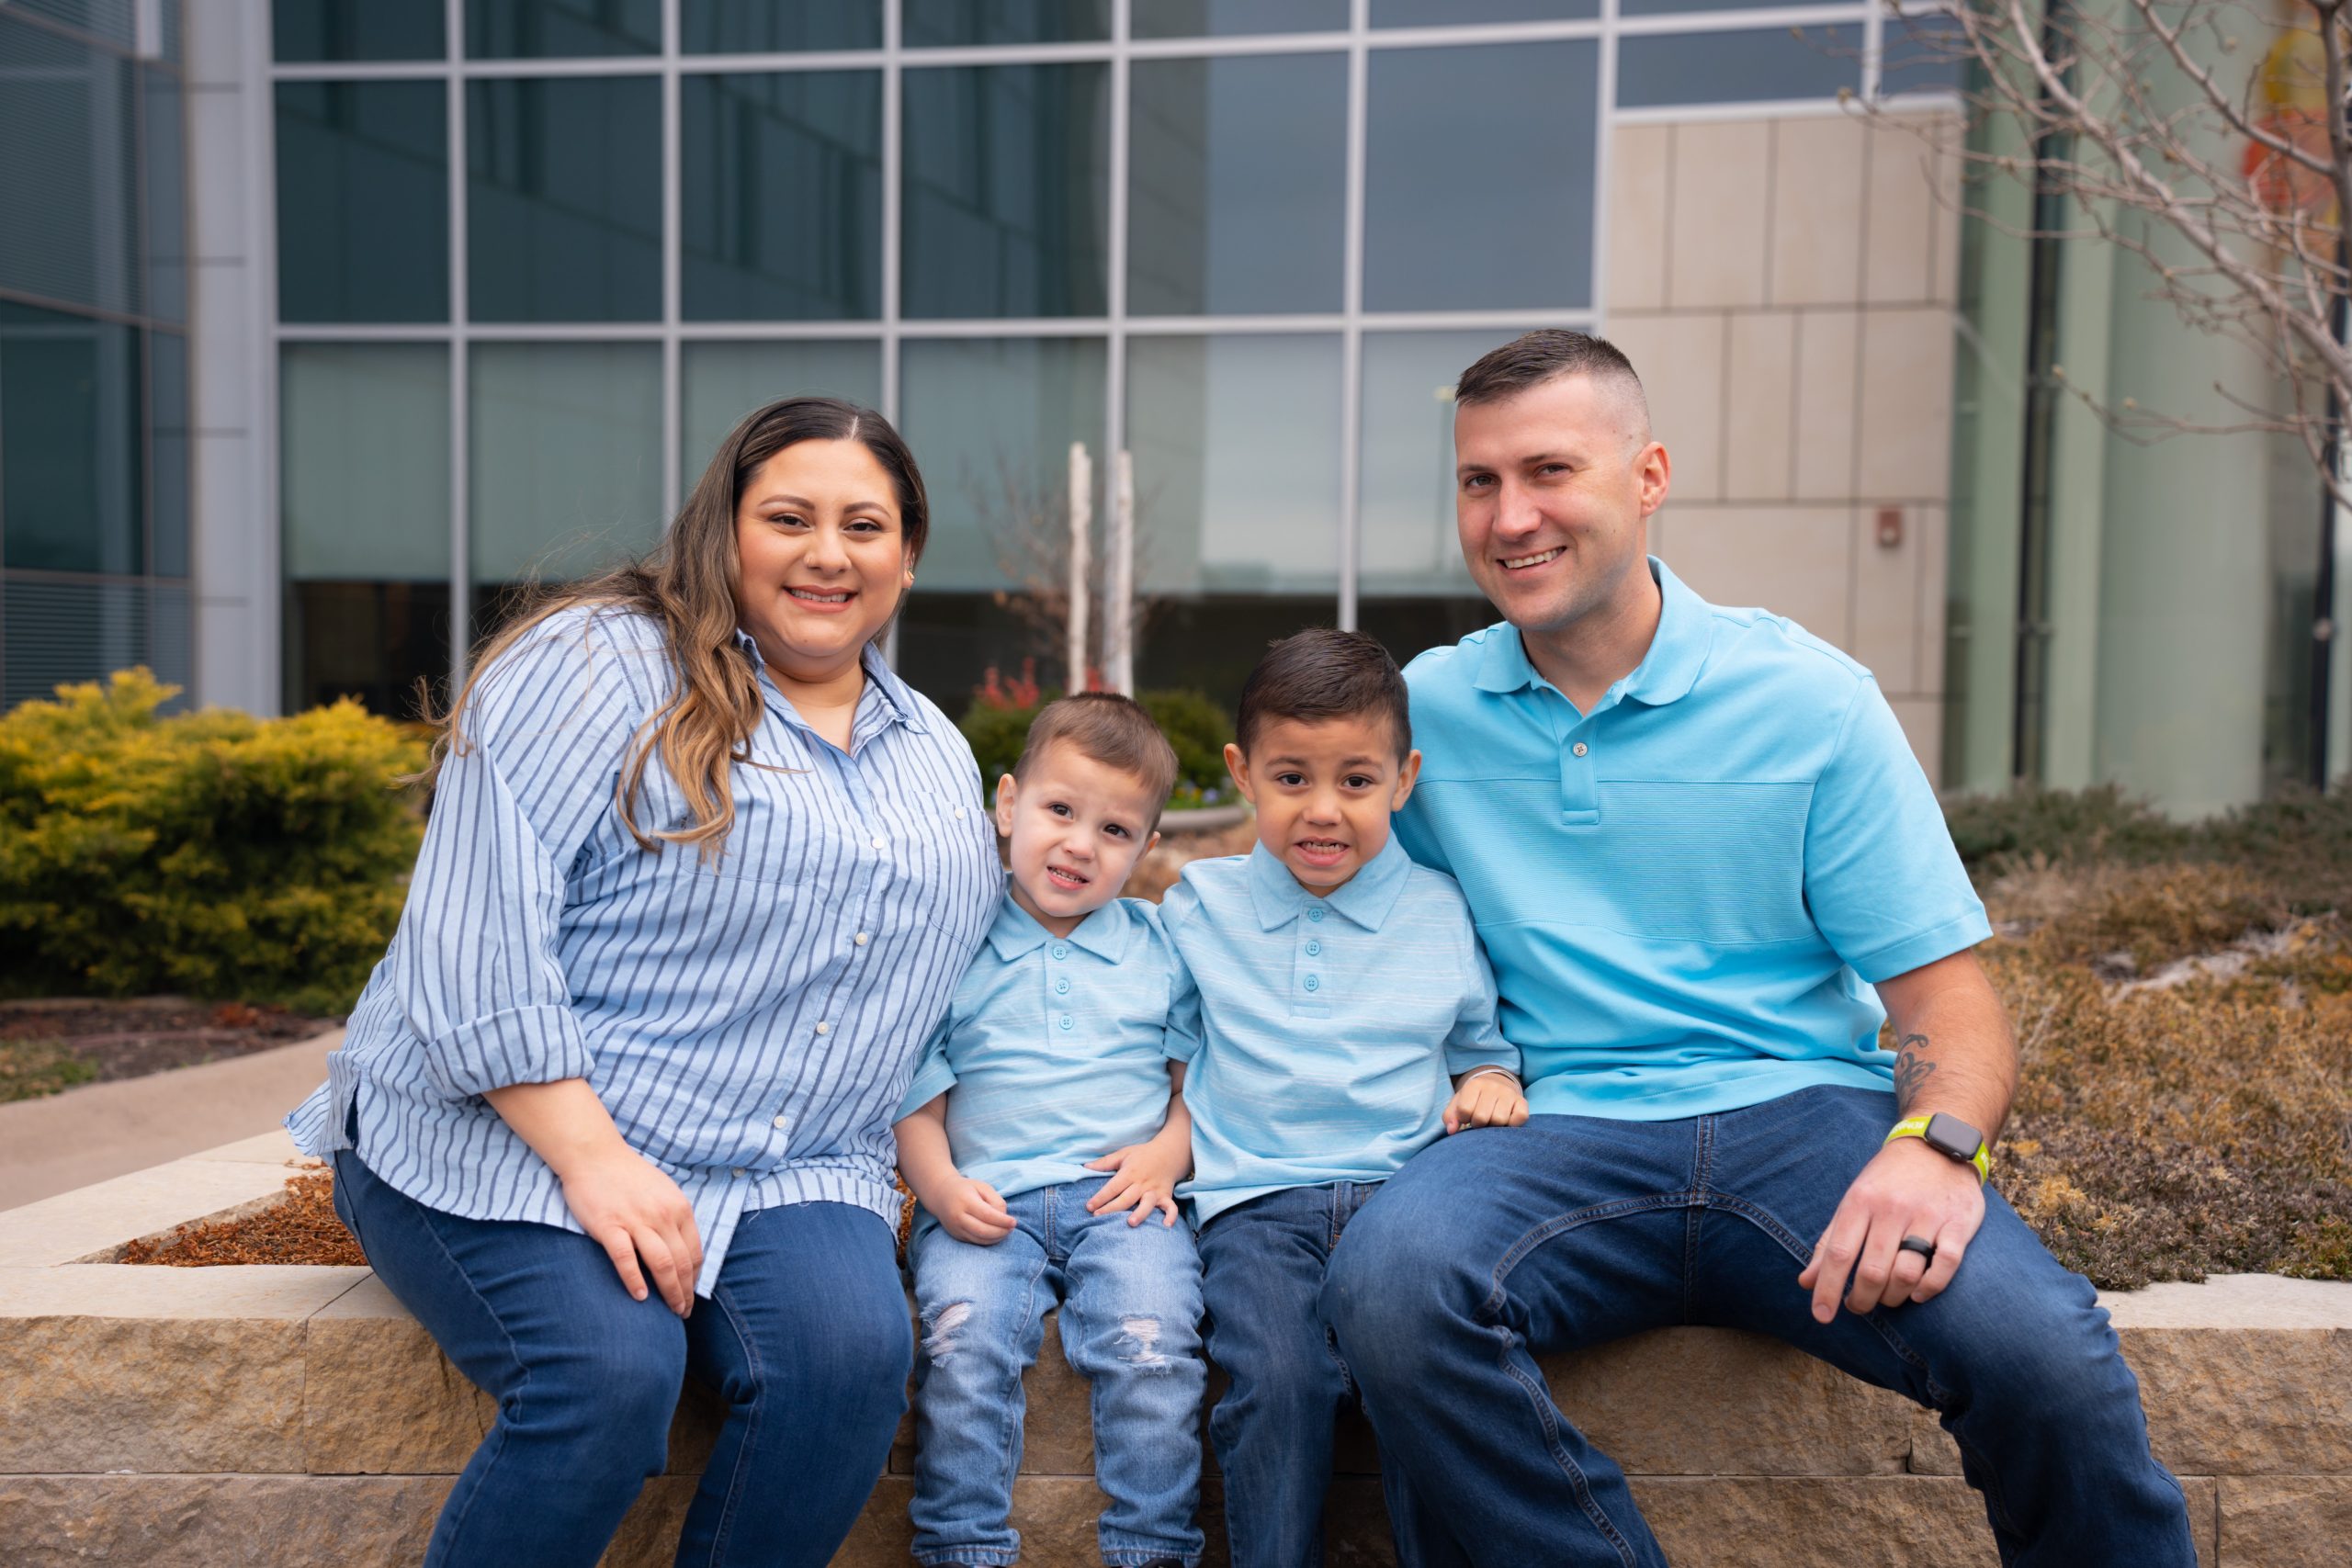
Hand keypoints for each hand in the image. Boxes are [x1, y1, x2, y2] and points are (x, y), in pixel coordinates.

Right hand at [552, 1144, 703, 1316]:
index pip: (694, 1252)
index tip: (691, 1295)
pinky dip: (634, 1279)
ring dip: (669, 1292)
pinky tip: (639, 1297)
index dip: (695, 1279)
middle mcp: (663, 1215)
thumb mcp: (664, 1192)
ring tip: (670, 1312)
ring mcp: (636, 1220)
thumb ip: (674, 1219)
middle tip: (683, 1312)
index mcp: (679, 1208)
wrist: (595, 1155)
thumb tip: (683, 1251)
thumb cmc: (629, 1176)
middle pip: (682, 1263)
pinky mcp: (609, 1226)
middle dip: (685, 1292)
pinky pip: (626, 1258)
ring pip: (662, 1264)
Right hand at [928, 1175, 1018, 1245]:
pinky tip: (996, 1235)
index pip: (986, 1215)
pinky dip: (988, 1241)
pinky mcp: (956, 1235)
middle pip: (983, 1230)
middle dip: (1001, 1232)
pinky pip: (975, 1242)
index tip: (1014, 1222)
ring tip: (1006, 1231)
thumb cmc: (966, 1189)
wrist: (941, 1194)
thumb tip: (1003, 1218)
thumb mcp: (982, 1187)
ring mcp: (955, 1228)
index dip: (1002, 1221)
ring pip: (979, 1239)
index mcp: (965, 1201)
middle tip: (1011, 1228)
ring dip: (996, 1238)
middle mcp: (958, 1217)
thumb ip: (995, 1200)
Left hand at [1084, 1135, 1187, 1227]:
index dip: (1100, 1197)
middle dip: (1112, 1208)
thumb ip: (1105, 1162)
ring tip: (1131, 1223)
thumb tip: (1085, 1167)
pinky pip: (1171, 1207)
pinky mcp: (1166, 1196)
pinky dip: (1170, 1216)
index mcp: (1130, 1172)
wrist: (1169, 1153)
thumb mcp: (1123, 1154)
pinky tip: (1166, 1226)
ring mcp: (1155, 1190)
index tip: (1089, 1206)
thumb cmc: (1142, 1155)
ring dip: (1140, 1213)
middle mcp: (1142, 1183)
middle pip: (1126, 1198)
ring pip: (1147, 1203)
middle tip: (1098, 1217)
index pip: (1113, 1186)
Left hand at [1444, 1071, 1528, 1134]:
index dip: (1463, 1119)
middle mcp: (1493, 1087)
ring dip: (1494, 1127)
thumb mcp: (1459, 1103)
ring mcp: (1509, 1094)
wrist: (1497, 1085)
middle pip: (1481, 1117)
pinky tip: (1506, 1121)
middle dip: (1478, 1125)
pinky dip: (1512, 1125)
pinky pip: (1519, 1119)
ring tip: (1491, 1121)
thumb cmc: (1474, 1099)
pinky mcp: (1522, 1102)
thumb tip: (1452, 1130)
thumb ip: (1450, 1116)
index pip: (1464, 1110)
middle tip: (1480, 1122)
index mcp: (1474, 1085)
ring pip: (1499, 1121)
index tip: (1466, 1118)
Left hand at [1796, 1138, 1985, 1321]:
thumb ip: (1829, 1243)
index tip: (1822, 1316)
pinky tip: (1919, 1294)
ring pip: (1907, 1273)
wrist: (1935, 1145)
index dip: (1828, 1289)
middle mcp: (1892, 1209)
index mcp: (1860, 1202)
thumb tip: (1805, 1283)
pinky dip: (1931, 1287)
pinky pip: (1945, 1264)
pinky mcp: (1958, 1223)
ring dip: (1894, 1297)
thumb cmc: (1887, 1181)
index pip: (1838, 1253)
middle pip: (1872, 1270)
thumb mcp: (1852, 1202)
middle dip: (1862, 1300)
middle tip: (1859, 1307)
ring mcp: (1927, 1216)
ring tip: (1887, 1298)